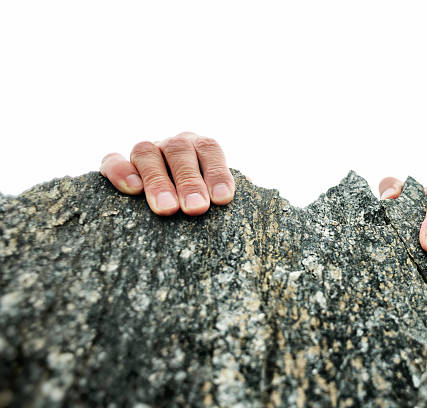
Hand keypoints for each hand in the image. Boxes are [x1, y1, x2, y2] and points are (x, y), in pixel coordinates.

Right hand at [100, 132, 234, 215]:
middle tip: (196, 208)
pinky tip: (132, 190)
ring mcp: (146, 151)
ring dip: (158, 180)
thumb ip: (230, 190)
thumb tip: (251, 195)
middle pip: (180, 151)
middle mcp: (174, 144)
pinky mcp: (118, 163)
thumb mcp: (219, 193)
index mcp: (202, 147)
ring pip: (148, 153)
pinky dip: (120, 171)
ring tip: (167, 209)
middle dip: (190, 181)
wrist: (168, 196)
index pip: (210, 150)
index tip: (223, 199)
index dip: (217, 172)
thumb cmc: (203, 198)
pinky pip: (113, 160)